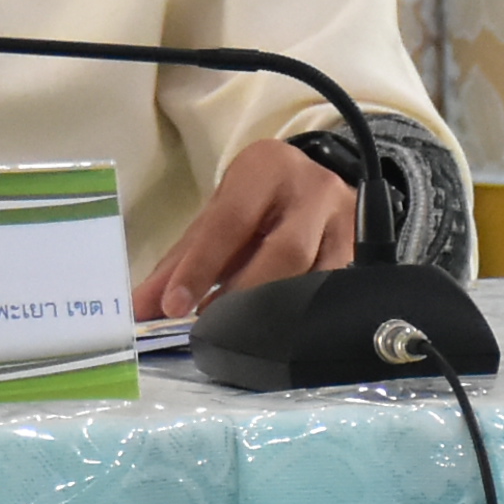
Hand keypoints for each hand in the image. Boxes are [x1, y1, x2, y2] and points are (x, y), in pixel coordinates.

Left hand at [134, 137, 359, 319]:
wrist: (310, 182)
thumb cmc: (256, 200)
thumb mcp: (217, 216)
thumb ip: (180, 261)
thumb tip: (141, 308)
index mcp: (265, 168)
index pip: (230, 222)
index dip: (201, 267)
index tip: (174, 306)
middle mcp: (312, 187)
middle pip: (283, 252)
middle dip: (243, 295)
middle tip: (209, 327)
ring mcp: (344, 218)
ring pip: (316, 276)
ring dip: (275, 311)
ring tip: (240, 336)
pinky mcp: (361, 247)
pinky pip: (335, 289)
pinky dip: (304, 314)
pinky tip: (280, 331)